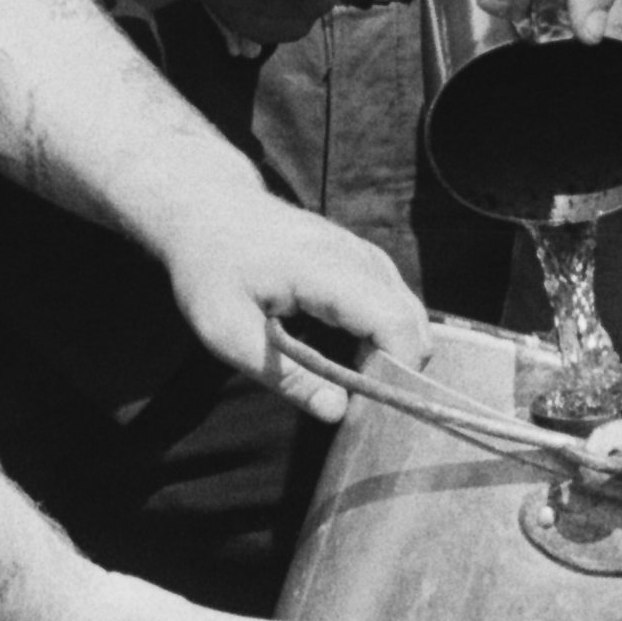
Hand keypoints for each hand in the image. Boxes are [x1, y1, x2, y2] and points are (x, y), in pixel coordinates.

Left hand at [156, 185, 429, 422]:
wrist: (207, 209)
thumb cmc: (210, 269)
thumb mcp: (227, 331)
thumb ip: (284, 374)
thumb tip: (337, 411)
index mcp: (325, 269)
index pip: (394, 323)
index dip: (397, 373)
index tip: (371, 410)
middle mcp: (358, 256)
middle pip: (413, 323)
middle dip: (398, 371)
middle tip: (357, 405)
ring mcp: (365, 254)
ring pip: (410, 315)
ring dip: (391, 355)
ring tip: (348, 382)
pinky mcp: (364, 259)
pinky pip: (394, 304)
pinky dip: (384, 337)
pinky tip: (347, 356)